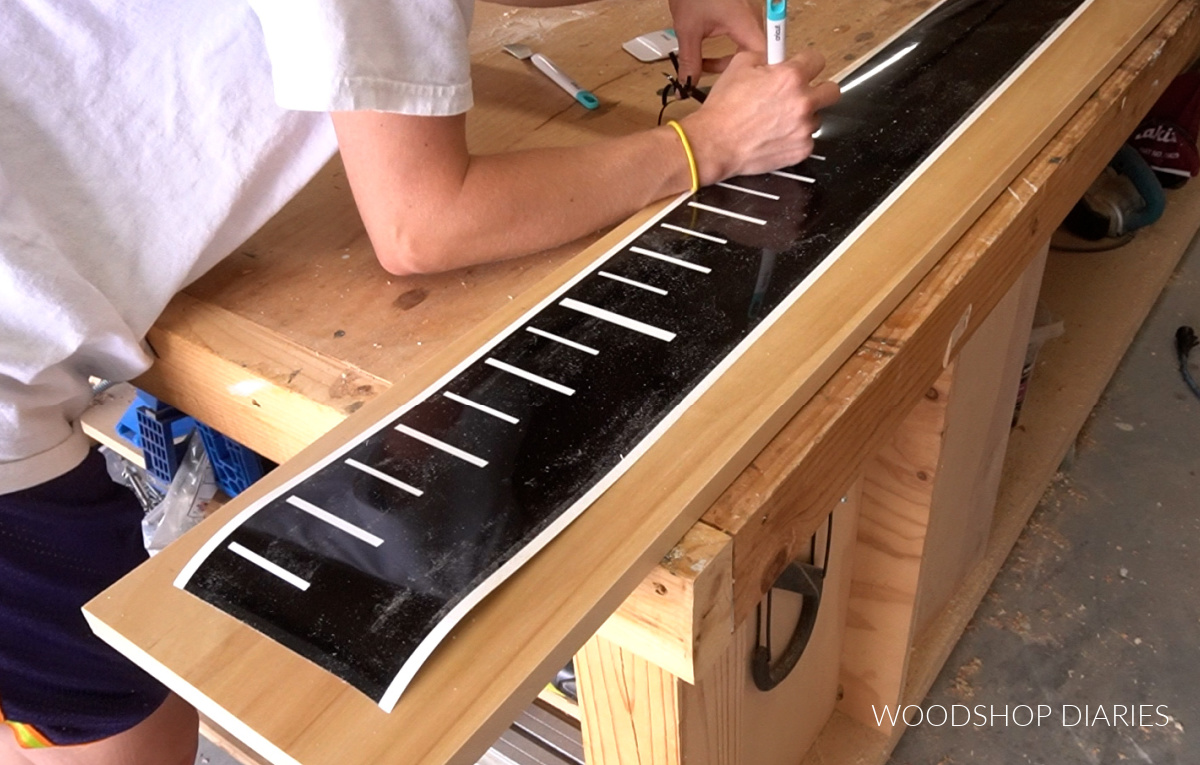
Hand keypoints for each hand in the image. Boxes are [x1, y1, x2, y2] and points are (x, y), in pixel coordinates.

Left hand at [667, 0, 764, 83]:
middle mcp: (751, 18)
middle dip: (733, 69)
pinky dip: (728, 49)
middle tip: (710, 75)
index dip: (753, 75)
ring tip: (705, 64)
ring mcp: (747, 15)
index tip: (735, 86)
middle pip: (754, 54)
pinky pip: (741, 37)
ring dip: (728, 60)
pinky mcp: (739, 13)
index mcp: (744, 22)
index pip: (762, 56)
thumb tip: (687, 85)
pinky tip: (710, 53)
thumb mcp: (687, 30)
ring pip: (747, 47)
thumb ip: (690, 61)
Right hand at [679, 50, 840, 184]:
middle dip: (818, 89)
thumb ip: (765, 57)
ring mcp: (804, 129)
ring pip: (818, 118)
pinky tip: (776, 135)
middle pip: (832, 91)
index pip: (818, 60)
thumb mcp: (739, 66)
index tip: (803, 68)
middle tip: (802, 93)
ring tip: (779, 120)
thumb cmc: (723, 110)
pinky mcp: (801, 150)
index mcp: (791, 77)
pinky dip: (795, 138)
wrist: (714, 143)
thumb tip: (774, 58)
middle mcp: (802, 102)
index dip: (807, 63)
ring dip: (804, 117)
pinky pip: (807, 140)